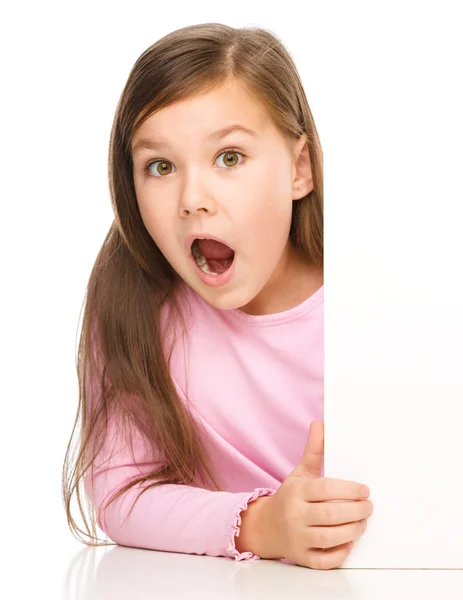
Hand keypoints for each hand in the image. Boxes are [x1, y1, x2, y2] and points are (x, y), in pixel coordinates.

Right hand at [256, 420, 372, 568]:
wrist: (265, 527)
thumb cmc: (289, 497)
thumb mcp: (300, 473)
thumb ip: (314, 451)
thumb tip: (319, 424)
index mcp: (296, 492)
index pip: (325, 489)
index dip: (348, 489)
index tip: (365, 490)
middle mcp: (294, 515)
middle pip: (330, 514)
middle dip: (356, 510)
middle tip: (369, 507)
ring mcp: (297, 538)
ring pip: (330, 537)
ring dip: (352, 530)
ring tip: (363, 521)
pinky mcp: (302, 557)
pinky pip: (325, 560)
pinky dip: (340, 552)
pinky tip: (349, 541)